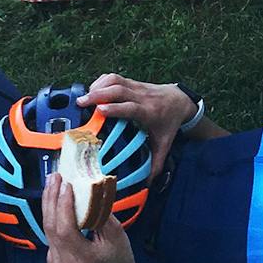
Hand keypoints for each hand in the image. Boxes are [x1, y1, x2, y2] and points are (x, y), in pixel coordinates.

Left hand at [42, 174, 138, 262]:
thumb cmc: (118, 257)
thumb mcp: (118, 234)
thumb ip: (103, 214)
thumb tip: (92, 190)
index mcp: (82, 258)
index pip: (66, 230)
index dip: (64, 206)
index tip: (67, 185)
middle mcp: (64, 262)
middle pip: (51, 227)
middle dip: (52, 198)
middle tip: (56, 176)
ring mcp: (56, 261)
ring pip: (47, 227)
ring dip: (49, 202)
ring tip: (53, 181)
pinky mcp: (52, 256)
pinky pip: (49, 231)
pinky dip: (51, 212)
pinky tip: (54, 196)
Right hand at [77, 74, 194, 176]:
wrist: (180, 101)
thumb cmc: (169, 123)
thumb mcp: (165, 144)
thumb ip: (156, 163)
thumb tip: (148, 184)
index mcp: (149, 112)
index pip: (131, 107)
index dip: (116, 107)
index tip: (100, 110)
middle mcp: (142, 97)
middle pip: (119, 90)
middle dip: (99, 94)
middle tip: (81, 102)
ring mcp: (137, 87)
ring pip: (116, 80)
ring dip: (99, 86)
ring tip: (83, 96)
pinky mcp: (132, 82)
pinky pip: (115, 77)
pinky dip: (102, 81)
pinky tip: (92, 89)